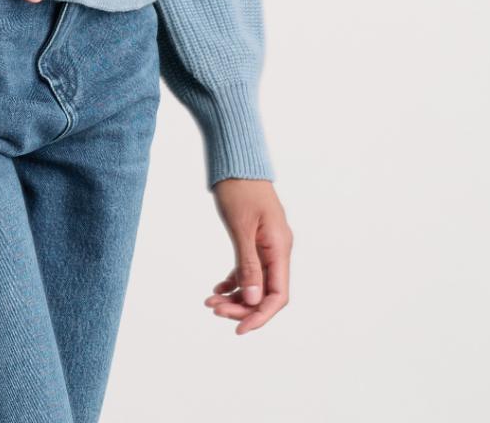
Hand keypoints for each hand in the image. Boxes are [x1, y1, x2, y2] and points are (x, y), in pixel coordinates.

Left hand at [205, 179, 291, 333]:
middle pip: (266, 292)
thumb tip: (254, 301)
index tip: (239, 329)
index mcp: (279, 247)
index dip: (261, 316)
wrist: (235, 159)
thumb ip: (248, 264)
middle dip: (242, 306)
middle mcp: (277, 249)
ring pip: (256, 282)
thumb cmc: (239, 187)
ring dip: (236, 296)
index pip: (278, 295)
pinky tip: (217, 288)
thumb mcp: (240, 227)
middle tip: (214, 309)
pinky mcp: (255, 240)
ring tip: (210, 301)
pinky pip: (248, 269)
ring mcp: (267, 245)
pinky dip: (235, 280)